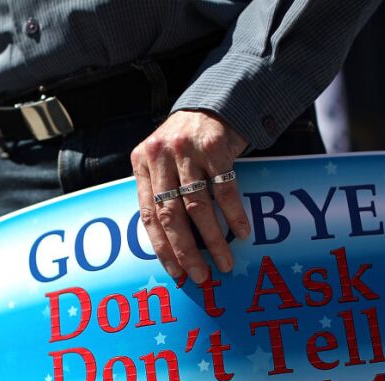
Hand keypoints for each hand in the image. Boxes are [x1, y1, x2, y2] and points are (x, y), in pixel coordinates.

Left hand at [131, 109, 250, 283]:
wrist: (216, 101)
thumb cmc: (188, 142)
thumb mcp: (163, 160)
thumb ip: (161, 191)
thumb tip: (172, 246)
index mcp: (142, 163)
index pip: (147, 214)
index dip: (162, 248)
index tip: (175, 272)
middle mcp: (160, 155)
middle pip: (171, 214)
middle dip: (186, 251)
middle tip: (199, 275)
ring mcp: (186, 149)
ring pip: (197, 206)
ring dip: (213, 239)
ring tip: (224, 261)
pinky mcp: (214, 145)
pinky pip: (224, 189)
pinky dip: (234, 215)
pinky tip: (242, 232)